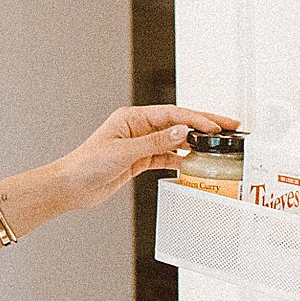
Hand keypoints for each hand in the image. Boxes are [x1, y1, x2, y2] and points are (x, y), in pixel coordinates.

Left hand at [65, 103, 237, 209]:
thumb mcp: (124, 152)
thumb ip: (155, 142)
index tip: (214, 126)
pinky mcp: (138, 161)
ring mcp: (139, 144)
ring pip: (174, 140)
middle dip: (203, 124)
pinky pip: (165, 156)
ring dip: (194, 144)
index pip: (172, 114)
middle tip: (228, 126)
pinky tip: (193, 163)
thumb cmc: (86, 164)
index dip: (196, 119)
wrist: (71, 186)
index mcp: (132, 117)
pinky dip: (180, 160)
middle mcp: (137, 128)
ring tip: (215, 147)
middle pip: (177, 123)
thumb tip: (181, 131)